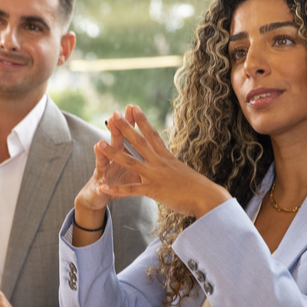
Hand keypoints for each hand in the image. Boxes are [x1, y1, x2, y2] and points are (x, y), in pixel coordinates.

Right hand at [72, 109, 144, 245]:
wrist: (95, 196)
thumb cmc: (118, 181)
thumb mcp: (133, 169)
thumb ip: (141, 158)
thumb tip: (156, 146)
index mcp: (124, 154)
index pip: (129, 135)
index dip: (132, 123)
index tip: (134, 108)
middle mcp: (111, 160)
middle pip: (115, 143)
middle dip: (116, 131)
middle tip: (115, 115)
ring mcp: (103, 173)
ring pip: (103, 162)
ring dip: (102, 154)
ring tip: (99, 144)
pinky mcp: (98, 189)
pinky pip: (100, 189)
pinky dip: (101, 189)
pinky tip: (100, 188)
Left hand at [96, 105, 230, 217]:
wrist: (206, 198)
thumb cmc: (199, 188)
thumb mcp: (183, 172)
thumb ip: (172, 167)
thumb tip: (171, 165)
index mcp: (166, 157)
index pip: (152, 134)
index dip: (142, 120)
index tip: (133, 107)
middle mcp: (159, 163)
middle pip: (139, 142)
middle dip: (125, 128)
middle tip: (113, 115)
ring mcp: (155, 175)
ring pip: (130, 162)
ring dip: (113, 153)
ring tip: (99, 143)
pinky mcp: (153, 190)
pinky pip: (130, 190)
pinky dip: (115, 190)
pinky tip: (102, 188)